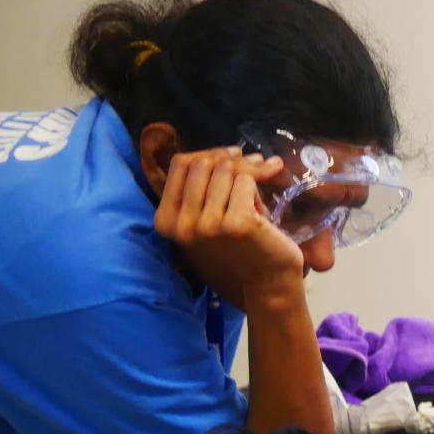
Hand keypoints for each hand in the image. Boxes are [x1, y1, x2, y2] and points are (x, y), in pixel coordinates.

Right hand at [153, 147, 304, 309]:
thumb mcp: (206, 219)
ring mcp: (207, 224)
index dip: (209, 153)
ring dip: (249, 173)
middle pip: (202, 163)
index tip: (232, 156)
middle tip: (254, 166)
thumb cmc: (240, 248)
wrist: (268, 282)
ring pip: (226, 170)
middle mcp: (181, 224)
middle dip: (232, 160)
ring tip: (259, 190)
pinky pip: (246, 181)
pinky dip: (259, 185)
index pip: (180, 163)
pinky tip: (265, 205)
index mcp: (166, 220)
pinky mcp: (235, 223)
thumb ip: (198, 190)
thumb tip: (215, 152)